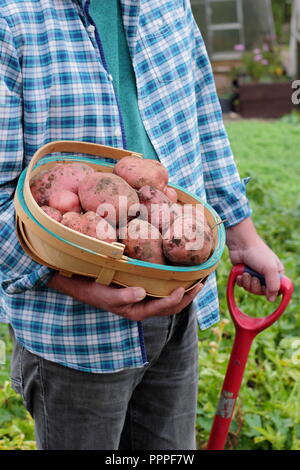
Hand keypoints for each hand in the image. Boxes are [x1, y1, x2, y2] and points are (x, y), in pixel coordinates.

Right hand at [47, 273, 202, 320]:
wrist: (82, 283)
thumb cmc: (93, 290)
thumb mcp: (106, 295)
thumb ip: (123, 297)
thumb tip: (142, 293)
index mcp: (137, 311)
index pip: (162, 308)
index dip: (175, 299)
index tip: (184, 288)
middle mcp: (144, 306)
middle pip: (172, 305)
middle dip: (188, 296)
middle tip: (202, 282)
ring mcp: (144, 298)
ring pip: (170, 298)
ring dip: (185, 290)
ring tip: (198, 278)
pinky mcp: (142, 288)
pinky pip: (162, 288)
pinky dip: (174, 282)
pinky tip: (180, 272)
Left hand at [226, 218, 283, 301]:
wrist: (241, 244)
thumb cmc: (258, 253)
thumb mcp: (270, 269)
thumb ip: (273, 285)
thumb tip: (272, 300)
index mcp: (276, 274)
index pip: (277, 290)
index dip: (271, 292)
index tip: (265, 288)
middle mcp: (266, 275)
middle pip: (262, 292)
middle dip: (255, 286)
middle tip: (253, 278)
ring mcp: (254, 275)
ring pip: (251, 289)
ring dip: (247, 282)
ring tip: (246, 273)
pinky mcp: (244, 274)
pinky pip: (242, 285)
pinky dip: (241, 281)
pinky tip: (240, 274)